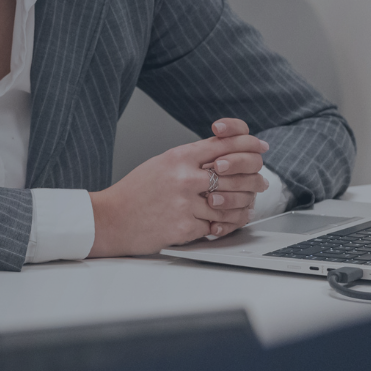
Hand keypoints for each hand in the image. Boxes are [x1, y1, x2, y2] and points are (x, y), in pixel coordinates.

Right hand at [87, 122, 269, 257]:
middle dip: (252, 180)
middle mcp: (183, 177)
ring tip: (241, 208)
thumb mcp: (161, 164)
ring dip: (237, 208)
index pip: (223, 143)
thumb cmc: (135, 192)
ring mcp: (184, 202)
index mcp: (178, 156)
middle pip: (234, 174)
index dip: (247, 144)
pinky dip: (217, 227)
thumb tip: (222, 155)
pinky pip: (213, 226)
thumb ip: (190, 159)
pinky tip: (216, 225)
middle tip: (260, 184)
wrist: (110, 219)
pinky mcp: (184, 227)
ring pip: (229, 204)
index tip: (260, 147)